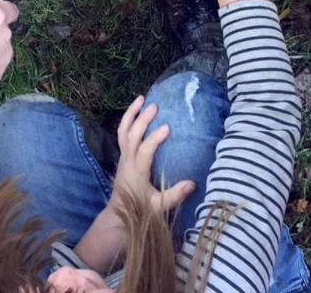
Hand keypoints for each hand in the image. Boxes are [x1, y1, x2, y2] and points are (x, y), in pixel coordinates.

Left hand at [110, 95, 194, 214]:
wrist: (118, 212)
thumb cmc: (140, 209)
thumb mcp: (158, 206)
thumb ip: (174, 195)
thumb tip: (192, 183)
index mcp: (136, 171)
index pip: (144, 150)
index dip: (154, 138)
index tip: (167, 127)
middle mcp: (128, 160)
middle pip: (131, 135)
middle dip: (142, 119)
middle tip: (155, 106)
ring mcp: (123, 155)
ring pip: (123, 130)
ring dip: (131, 113)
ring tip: (141, 98)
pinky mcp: (123, 154)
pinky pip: (122, 132)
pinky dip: (128, 119)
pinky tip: (137, 109)